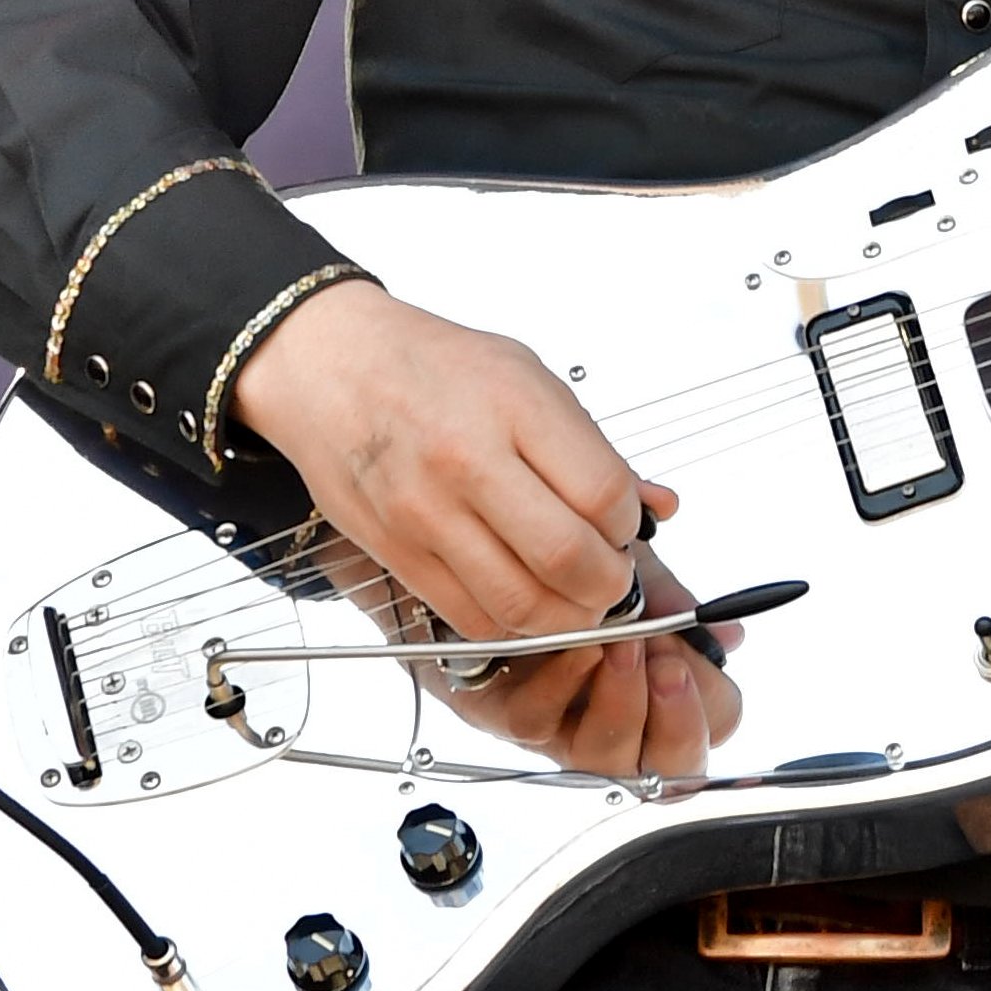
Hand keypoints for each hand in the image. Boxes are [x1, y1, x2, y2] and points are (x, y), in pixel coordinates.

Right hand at [230, 280, 741, 774]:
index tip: (625, 526)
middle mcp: (468, 462)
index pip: (602, 494)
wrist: (331, 366)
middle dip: (609, 584)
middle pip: (567, 558)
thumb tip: (659, 505)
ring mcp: (426, 513)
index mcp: (514, 406)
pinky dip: (513, 624)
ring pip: (520, 604)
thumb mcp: (527, 376)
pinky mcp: (397, 552)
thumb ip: (592, 447)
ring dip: (566, 617)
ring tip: (575, 598)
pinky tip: (525, 599)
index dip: (629, 525)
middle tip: (612, 578)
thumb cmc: (435, 366)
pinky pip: (471, 616)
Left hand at [424, 545, 747, 780]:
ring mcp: (560, 725)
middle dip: (679, 720)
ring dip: (623, 702)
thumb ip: (674, 598)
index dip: (711, 701)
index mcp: (657, 689)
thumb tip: (729, 633)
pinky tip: (575, 646)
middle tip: (670, 667)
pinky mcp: (504, 715)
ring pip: (604, 758)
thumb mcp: (628, 568)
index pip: (712, 724)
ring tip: (624, 648)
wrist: (471, 561)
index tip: (700, 650)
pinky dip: (564, 684)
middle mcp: (612, 718)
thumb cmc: (553, 568)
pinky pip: (539, 723)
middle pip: (668, 767)